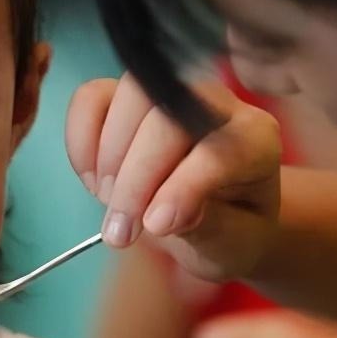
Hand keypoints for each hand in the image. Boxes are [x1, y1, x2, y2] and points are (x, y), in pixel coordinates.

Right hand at [66, 73, 280, 280]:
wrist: (219, 217)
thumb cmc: (231, 230)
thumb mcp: (232, 243)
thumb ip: (206, 226)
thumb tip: (158, 216)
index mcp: (255, 139)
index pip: (214, 150)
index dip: (180, 188)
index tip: (154, 228)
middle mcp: (215, 104)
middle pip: (165, 117)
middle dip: (134, 178)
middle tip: (120, 231)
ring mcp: (168, 94)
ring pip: (129, 95)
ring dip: (107, 156)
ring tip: (110, 204)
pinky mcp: (127, 97)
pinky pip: (91, 98)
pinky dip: (81, 139)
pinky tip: (93, 179)